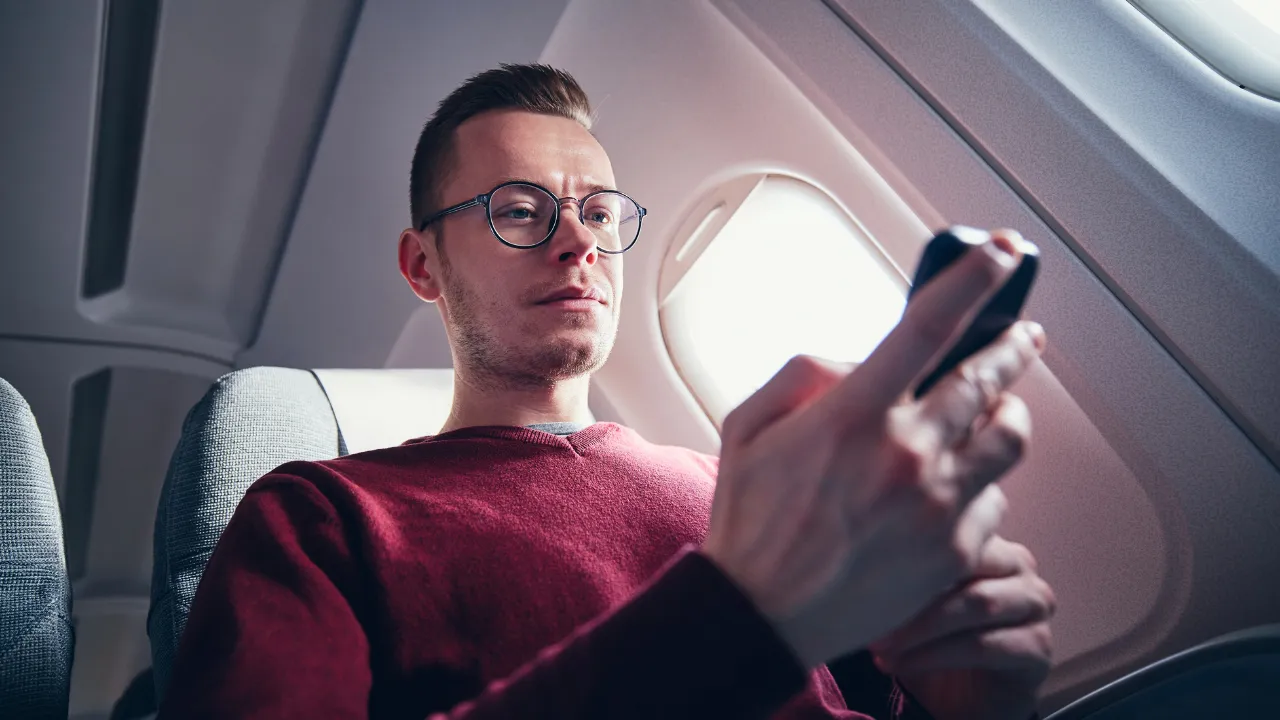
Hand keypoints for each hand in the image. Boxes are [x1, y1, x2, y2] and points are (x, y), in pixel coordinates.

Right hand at [701, 228, 1046, 667]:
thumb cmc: (752, 522)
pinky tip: (955, 487)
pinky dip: (980, 484)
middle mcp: (906, 454)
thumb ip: (803, 374)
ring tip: (999, 410)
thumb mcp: (746, 426)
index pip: (930, 326)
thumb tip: (859, 361)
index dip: (974, 279)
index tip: (1004, 252)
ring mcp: (937, 504)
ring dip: (1009, 413)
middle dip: (1013, 346)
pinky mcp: (954, 550)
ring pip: (1008, 438)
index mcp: (854, 415)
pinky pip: (994, 500)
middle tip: (1023, 335)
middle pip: (988, 380)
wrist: (763, 615)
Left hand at [871, 536, 1055, 719]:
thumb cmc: (930, 637)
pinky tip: (901, 665)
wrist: (959, 698)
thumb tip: (861, 554)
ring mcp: (1034, 604)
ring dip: (920, 627)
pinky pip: (982, 645)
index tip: (861, 568)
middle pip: (966, 562)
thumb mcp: (911, 596)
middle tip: (868, 613)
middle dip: (912, 589)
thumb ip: (903, 567)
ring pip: (975, 602)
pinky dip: (934, 656)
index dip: (906, 548)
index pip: (953, 527)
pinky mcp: (1038, 647)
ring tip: (880, 646)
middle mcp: (1019, 564)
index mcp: (989, 540)